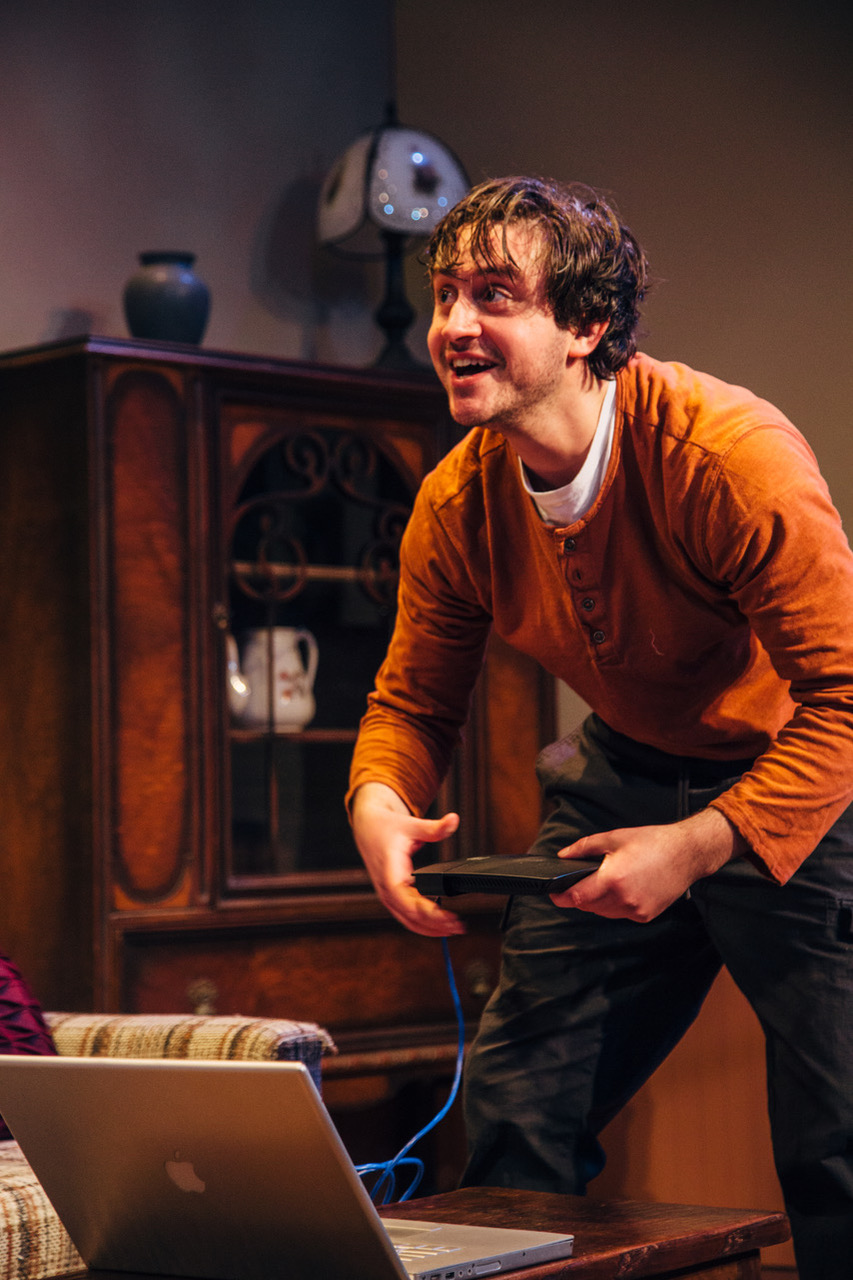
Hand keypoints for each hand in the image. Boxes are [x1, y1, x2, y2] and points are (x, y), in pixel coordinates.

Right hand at [350, 782, 465, 936]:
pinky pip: (406, 915)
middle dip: (433, 924)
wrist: (367, 828)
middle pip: (408, 915)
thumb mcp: (410, 824)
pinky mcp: (392, 896)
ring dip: (429, 928)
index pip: (404, 899)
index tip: (446, 916)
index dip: (425, 911)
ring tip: (453, 929)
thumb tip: (454, 820)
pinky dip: (422, 923)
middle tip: (458, 926)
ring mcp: (388, 894)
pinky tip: (439, 925)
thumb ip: (434, 827)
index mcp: (389, 871)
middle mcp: (386, 887)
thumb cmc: (386, 827)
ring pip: (407, 920)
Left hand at [550, 808, 746, 921]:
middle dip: (579, 896)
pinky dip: (614, 904)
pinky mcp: (645, 916)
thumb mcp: (614, 838)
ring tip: (605, 881)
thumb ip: (584, 848)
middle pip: (588, 906)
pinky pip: (620, 914)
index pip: (577, 897)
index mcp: (613, 879)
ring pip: (603, 912)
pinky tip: (622, 888)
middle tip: (580, 881)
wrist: (686, 854)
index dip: (561, 897)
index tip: (554, 893)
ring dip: (596, 901)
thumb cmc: (652, 842)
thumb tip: (563, 855)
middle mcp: (624, 899)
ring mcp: (636, 910)